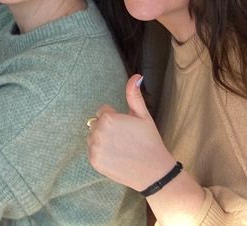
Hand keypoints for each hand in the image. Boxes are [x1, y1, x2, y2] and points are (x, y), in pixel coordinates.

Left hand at [88, 75, 176, 191]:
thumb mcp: (143, 116)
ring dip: (102, 140)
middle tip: (125, 139)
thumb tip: (136, 76)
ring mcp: (94, 148)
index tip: (128, 129)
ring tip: (121, 148)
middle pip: (96, 124)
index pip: (103, 112)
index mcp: (107, 118)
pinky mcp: (94, 161)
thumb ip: (134, 95)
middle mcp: (97, 132)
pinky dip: (101, 153)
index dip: (117, 119)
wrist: (154, 171)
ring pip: (93, 137)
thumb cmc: (149, 141)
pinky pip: (92, 151)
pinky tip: (116, 157)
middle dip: (108, 128)